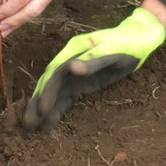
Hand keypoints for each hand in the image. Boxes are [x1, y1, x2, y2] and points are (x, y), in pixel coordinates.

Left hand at [0, 0, 64, 35]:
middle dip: (16, 20)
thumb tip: (1, 8)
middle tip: (2, 29)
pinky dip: (28, 11)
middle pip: (35, 8)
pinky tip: (17, 17)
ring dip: (22, 19)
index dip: (10, 9)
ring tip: (7, 28)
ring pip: (39, 9)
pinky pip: (42, 3)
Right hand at [23, 4, 165, 131]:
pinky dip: (56, 109)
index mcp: (74, 50)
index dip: (47, 91)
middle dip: (38, 102)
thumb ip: (93, 61)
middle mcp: (69, 59)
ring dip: (43, 108)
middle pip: (49, 82)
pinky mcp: (80, 81)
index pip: (56, 72)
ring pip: (54, 91)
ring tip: (31, 127)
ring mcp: (74, 71)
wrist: (137, 39)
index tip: (41, 109)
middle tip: (27, 123)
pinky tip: (48, 123)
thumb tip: (72, 68)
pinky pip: (65, 96)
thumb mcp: (113, 51)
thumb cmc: (126, 45)